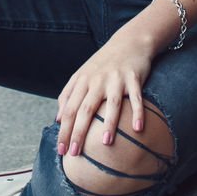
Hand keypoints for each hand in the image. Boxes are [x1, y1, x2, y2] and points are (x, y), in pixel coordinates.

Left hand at [56, 29, 154, 158]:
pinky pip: (135, 98)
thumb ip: (68, 95)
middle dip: (78, 132)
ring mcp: (115, 79)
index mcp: (82, 81)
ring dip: (109, 124)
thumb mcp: (82, 75)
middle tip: (75, 153)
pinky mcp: (133, 78)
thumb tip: (58, 119)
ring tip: (104, 143)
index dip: (64, 131)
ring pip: (110, 104)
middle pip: (85, 110)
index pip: (69, 110)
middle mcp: (96, 80)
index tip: (61, 150)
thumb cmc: (103, 63)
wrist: (128, 42)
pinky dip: (138, 112)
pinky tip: (138, 128)